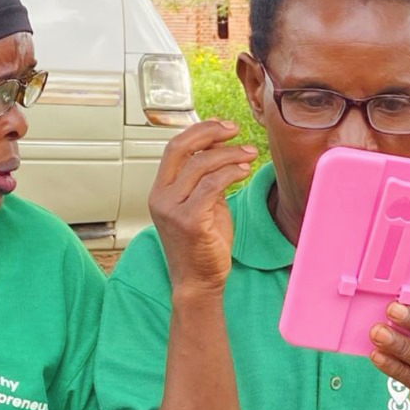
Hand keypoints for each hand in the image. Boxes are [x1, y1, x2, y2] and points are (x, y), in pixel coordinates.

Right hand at [149, 119, 257, 301]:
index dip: (199, 132)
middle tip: (234, 130)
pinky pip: (212, 186)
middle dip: (210, 133)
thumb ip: (204, 180)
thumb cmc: (202, 245)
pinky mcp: (189, 221)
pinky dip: (231, 173)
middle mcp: (160, 197)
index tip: (223, 127)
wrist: (198, 282)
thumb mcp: (201, 205)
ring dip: (229, 154)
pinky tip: (244, 171)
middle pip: (181, 149)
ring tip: (249, 154)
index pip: (174, 148)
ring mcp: (172, 209)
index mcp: (160, 191)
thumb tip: (218, 149)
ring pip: (200, 165)